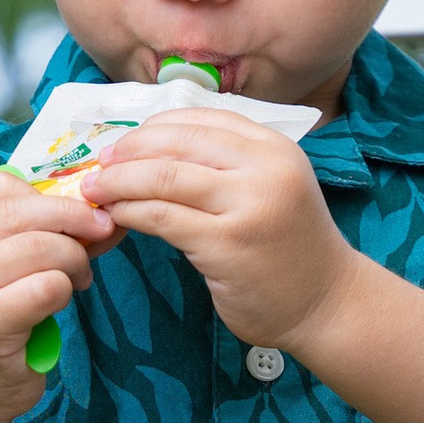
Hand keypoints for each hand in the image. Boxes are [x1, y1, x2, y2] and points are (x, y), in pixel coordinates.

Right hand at [0, 168, 117, 422]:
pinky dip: (64, 291)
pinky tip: (58, 304)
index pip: (1, 186)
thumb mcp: (2, 271)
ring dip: (73, 261)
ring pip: (38, 247)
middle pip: (23, 211)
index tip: (80, 218)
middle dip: (74, 221)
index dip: (51, 196)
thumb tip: (105, 210)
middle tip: (99, 239)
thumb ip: (38, 234)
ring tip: (77, 280)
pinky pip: (44, 287)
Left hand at [93, 105, 357, 351]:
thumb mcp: (269, 188)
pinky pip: (163, 218)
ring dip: (120, 182)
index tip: (124, 144)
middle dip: (127, 152)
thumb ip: (226, 165)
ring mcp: (247, 205)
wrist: (327, 303)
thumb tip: (152, 151)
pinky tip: (116, 218)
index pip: (199, 119)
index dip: (152, 129)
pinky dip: (131, 213)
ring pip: (164, 178)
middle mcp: (264, 168)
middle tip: (97, 166)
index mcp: (273, 147)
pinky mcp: (227, 245)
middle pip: (176, 143)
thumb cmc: (290, 248)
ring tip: (96, 191)